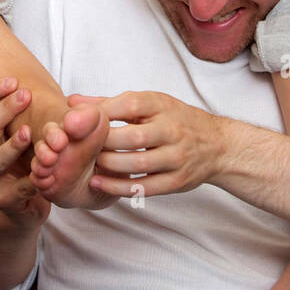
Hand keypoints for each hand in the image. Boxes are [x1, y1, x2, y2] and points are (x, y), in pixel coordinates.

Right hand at [0, 77, 49, 228]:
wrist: (27, 204)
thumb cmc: (33, 160)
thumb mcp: (37, 132)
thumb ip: (43, 111)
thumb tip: (65, 91)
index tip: (14, 81)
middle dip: (5, 109)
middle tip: (26, 95)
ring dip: (12, 145)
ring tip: (28, 133)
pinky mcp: (2, 198)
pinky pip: (16, 188)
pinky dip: (31, 180)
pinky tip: (44, 173)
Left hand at [65, 90, 226, 196]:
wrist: (217, 145)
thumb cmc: (176, 121)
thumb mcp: (149, 104)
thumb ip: (109, 104)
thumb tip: (72, 102)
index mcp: (163, 106)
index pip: (129, 104)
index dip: (101, 112)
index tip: (78, 120)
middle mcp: (173, 130)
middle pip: (132, 137)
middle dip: (102, 143)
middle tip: (79, 147)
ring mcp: (177, 157)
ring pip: (137, 163)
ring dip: (109, 166)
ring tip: (89, 165)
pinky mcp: (177, 181)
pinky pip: (145, 187)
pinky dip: (119, 187)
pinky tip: (99, 183)